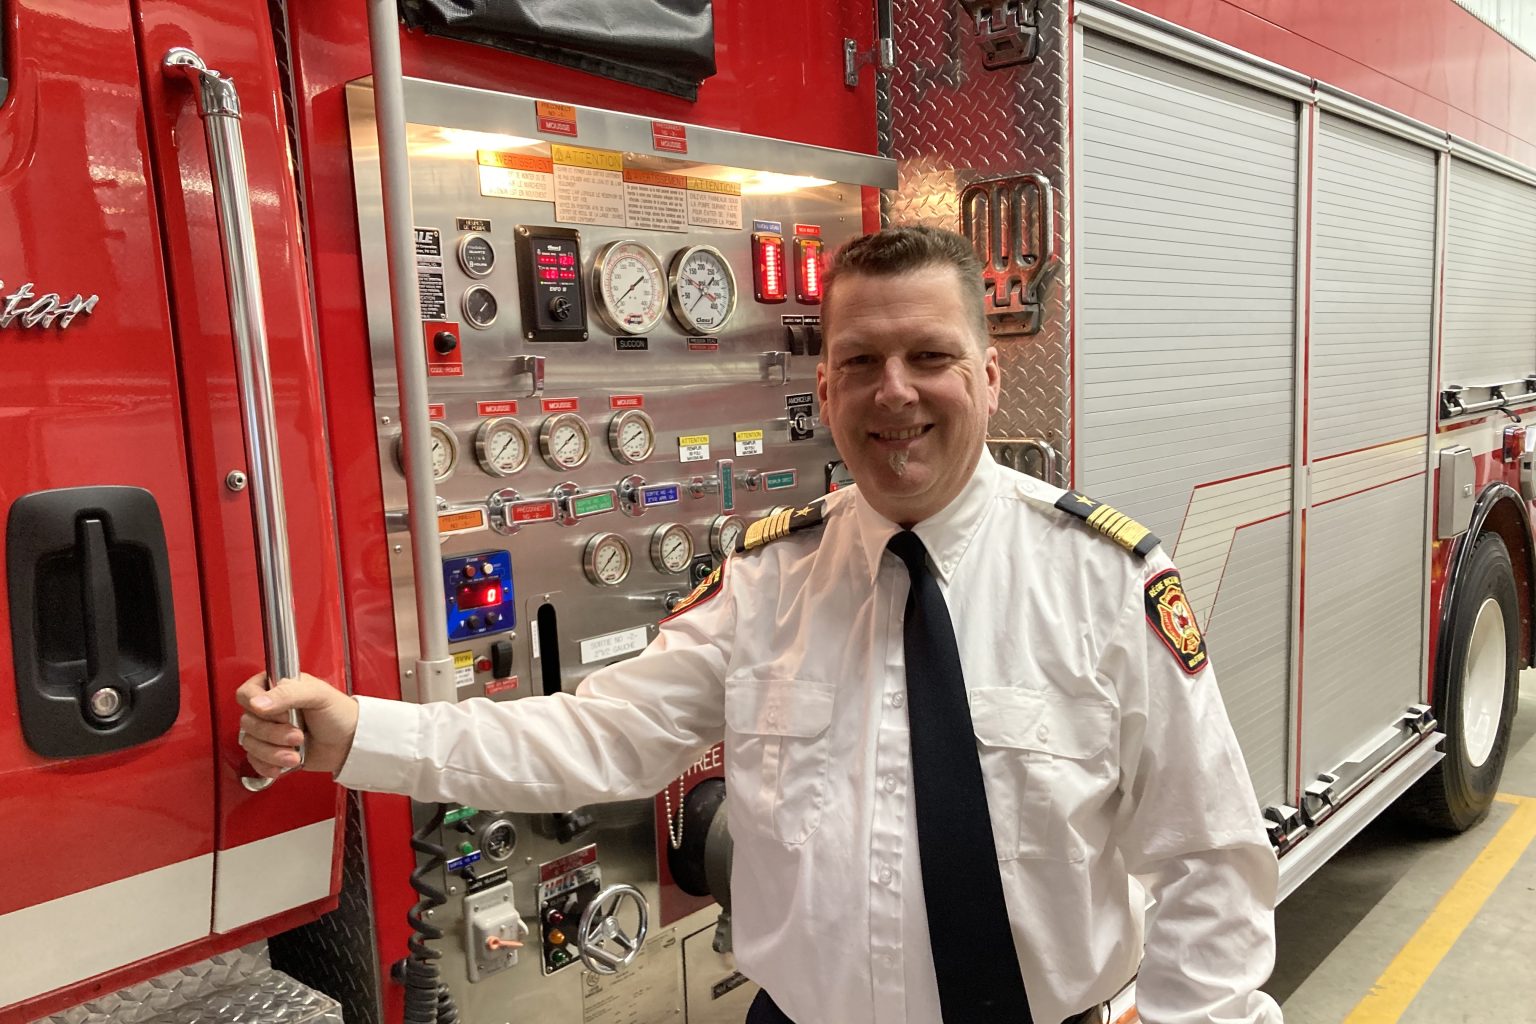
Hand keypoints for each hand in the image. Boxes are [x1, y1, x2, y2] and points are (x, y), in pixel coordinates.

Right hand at [237, 671, 359, 776]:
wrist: (350, 743)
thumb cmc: (339, 713)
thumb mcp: (317, 695)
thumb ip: (286, 694)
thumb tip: (257, 703)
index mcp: (276, 687)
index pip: (245, 694)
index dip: (258, 707)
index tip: (282, 714)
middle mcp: (269, 708)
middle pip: (247, 722)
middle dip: (273, 734)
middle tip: (297, 735)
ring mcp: (269, 731)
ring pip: (250, 743)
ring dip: (273, 752)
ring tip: (295, 753)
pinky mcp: (271, 751)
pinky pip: (254, 760)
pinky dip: (268, 765)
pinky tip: (285, 763)